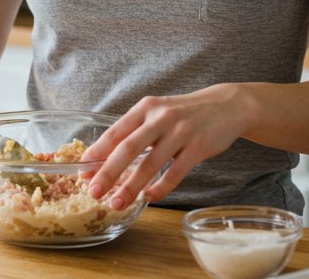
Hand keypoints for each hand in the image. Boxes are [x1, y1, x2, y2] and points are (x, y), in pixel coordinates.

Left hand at [80, 84, 248, 209]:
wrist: (226, 105)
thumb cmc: (184, 114)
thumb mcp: (157, 113)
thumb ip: (135, 132)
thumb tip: (103, 159)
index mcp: (145, 108)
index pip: (115, 132)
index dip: (96, 153)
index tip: (82, 172)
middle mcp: (160, 117)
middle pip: (128, 148)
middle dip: (108, 173)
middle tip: (93, 192)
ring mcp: (181, 132)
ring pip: (150, 164)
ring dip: (131, 187)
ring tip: (117, 203)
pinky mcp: (198, 146)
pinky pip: (175, 172)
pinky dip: (160, 187)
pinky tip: (149, 197)